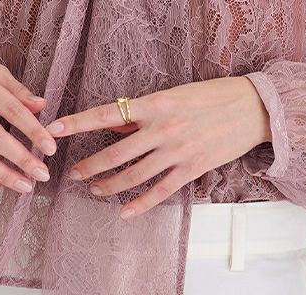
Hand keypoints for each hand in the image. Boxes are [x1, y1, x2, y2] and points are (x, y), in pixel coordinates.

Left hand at [46, 76, 271, 219]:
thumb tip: (116, 120)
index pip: (107, 114)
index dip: (77, 123)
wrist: (251, 107)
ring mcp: (177, 151)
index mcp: (155, 104)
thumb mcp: (174, 94)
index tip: (54, 129)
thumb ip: (144, 110)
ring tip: (94, 189)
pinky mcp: (191, 168)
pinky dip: (140, 204)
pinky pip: (159, 191)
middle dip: (89, 165)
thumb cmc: (212, 95)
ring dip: (109, 185)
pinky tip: (124, 211)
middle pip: (115, 153)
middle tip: (72, 173)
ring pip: (133, 175)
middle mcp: (162, 128)